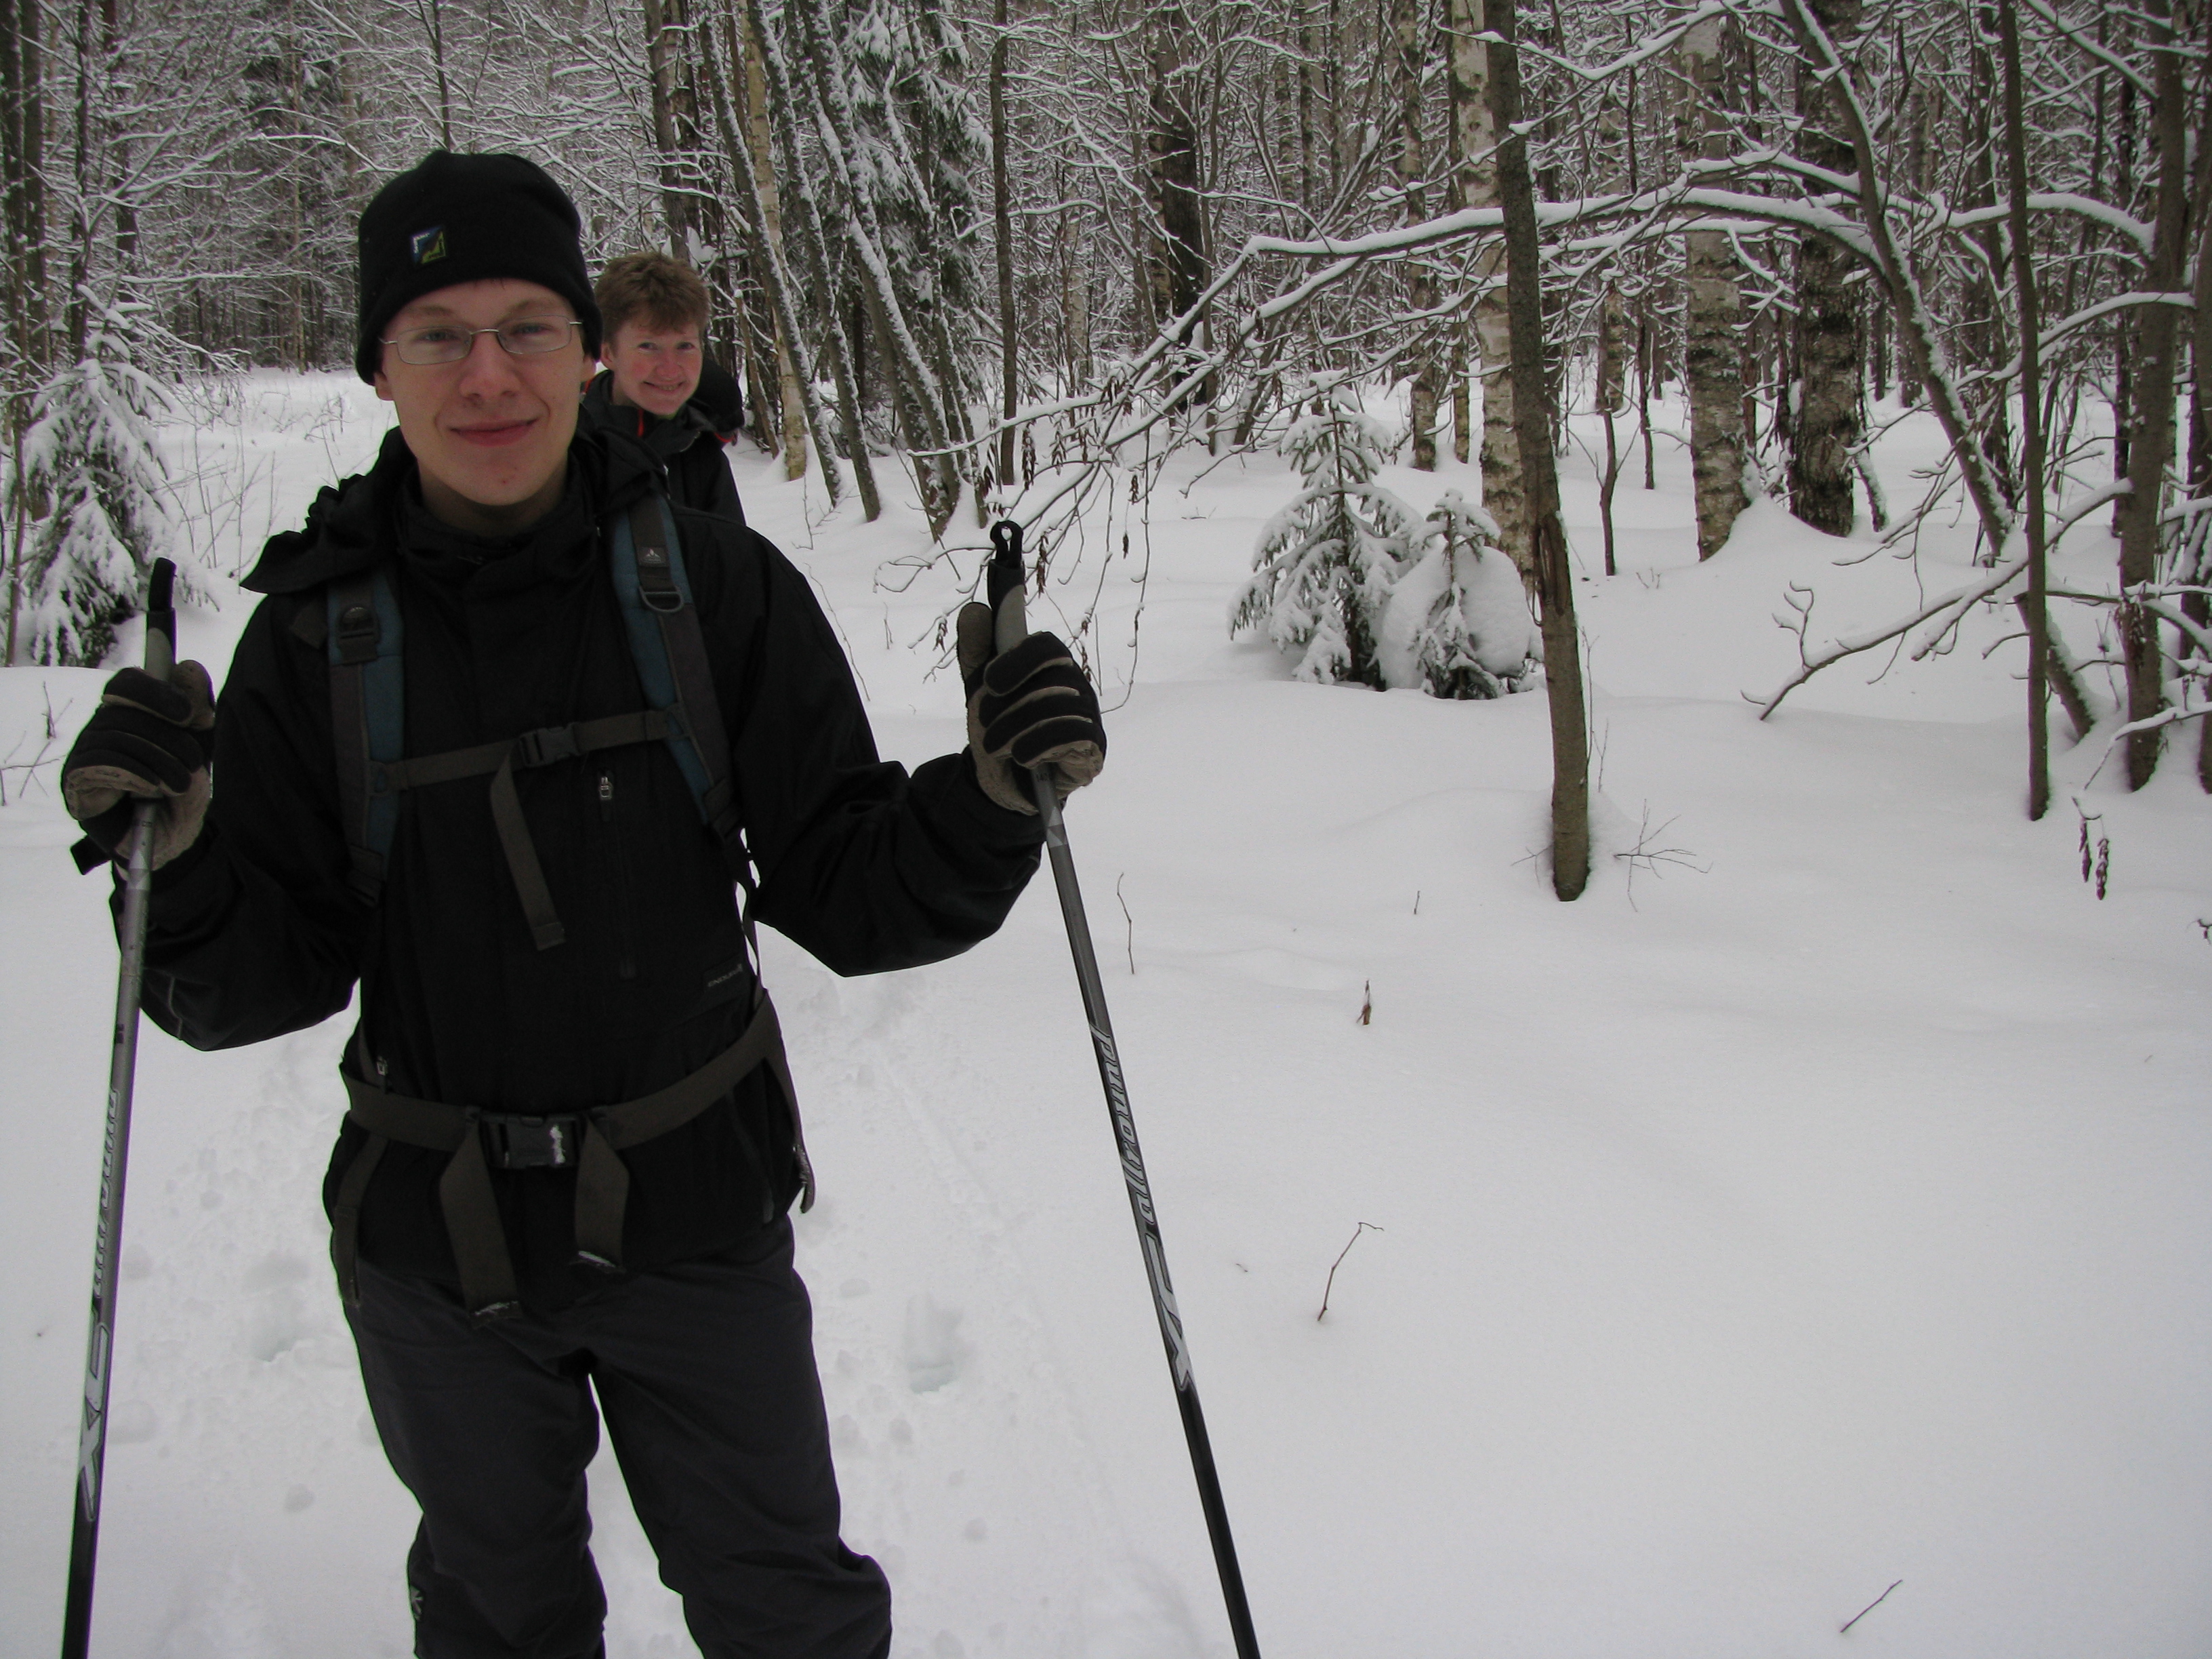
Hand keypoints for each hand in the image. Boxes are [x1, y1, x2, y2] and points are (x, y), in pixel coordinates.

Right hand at [63, 662, 216, 867]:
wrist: (172, 840)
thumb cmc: (181, 791)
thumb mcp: (200, 748)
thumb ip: (197, 708)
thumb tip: (188, 666)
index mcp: (130, 713)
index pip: (128, 682)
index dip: (156, 692)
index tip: (189, 714)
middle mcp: (102, 726)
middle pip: (127, 710)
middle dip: (169, 737)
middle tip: (195, 764)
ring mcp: (85, 752)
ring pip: (117, 736)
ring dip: (158, 760)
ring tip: (178, 784)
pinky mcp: (76, 780)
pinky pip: (100, 762)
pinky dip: (134, 773)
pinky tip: (152, 789)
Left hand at [955, 606, 1104, 815]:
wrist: (1003, 783)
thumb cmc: (998, 729)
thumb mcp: (979, 690)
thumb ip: (976, 651)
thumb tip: (975, 609)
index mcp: (1051, 666)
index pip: (1046, 647)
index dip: (1018, 661)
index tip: (989, 682)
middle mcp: (1076, 686)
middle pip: (1051, 681)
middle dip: (1009, 704)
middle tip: (983, 721)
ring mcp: (1088, 717)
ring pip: (1059, 709)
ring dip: (1016, 729)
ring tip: (995, 745)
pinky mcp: (1094, 749)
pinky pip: (1074, 737)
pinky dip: (1040, 746)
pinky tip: (1023, 757)